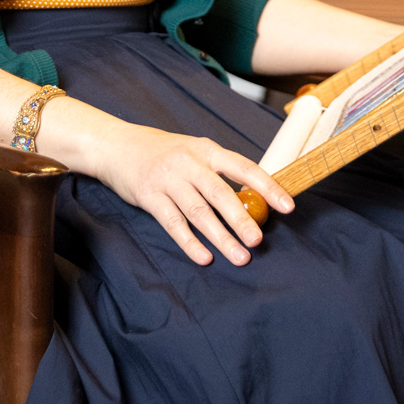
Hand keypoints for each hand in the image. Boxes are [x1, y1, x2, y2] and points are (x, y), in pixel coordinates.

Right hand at [89, 121, 295, 266]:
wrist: (117, 146)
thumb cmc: (163, 153)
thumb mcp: (193, 152)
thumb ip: (217, 172)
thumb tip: (252, 200)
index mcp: (206, 150)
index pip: (243, 167)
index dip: (267, 186)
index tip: (287, 206)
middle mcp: (188, 162)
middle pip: (220, 193)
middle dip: (241, 219)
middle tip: (258, 241)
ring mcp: (168, 179)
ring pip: (198, 212)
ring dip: (220, 237)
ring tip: (239, 256)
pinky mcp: (149, 196)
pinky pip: (173, 223)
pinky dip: (189, 242)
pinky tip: (204, 257)